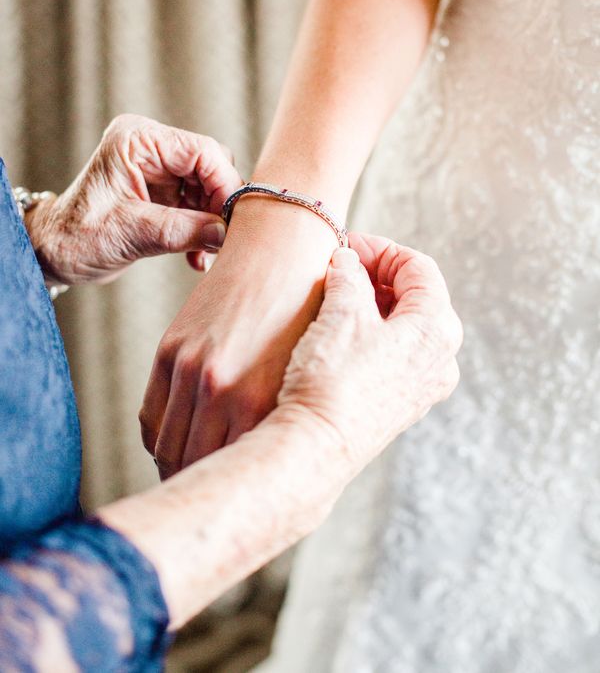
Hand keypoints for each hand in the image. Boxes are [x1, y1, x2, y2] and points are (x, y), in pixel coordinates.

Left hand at [27, 114, 241, 284]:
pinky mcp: (164, 191)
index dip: (224, 184)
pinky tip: (196, 256)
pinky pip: (199, 205)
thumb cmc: (76, 236)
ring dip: (212, 222)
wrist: (53, 252)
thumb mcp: (130, 233)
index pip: (202, 151)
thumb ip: (182, 230)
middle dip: (219, 205)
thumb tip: (225, 234)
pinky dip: (202, 230)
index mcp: (138, 140)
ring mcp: (158, 169)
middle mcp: (151, 147)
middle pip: (211, 167)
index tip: (233, 219)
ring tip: (205, 253)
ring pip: (209, 188)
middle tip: (223, 239)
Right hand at [141, 198, 338, 477]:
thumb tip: (264, 479)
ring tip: (192, 479)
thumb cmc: (310, 315)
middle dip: (202, 492)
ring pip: (167, 449)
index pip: (232, 476)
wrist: (283, 250)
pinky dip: (161, 439)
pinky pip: (151, 417)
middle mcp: (222, 391)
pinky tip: (176, 443)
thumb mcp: (307, 377)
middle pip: (194, 470)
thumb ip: (281, 427)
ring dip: (176, 470)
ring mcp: (190, 370)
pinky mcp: (170, 350)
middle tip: (210, 502)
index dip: (230, 498)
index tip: (235, 508)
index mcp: (264, 404)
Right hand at [276, 234, 461, 474]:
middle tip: (342, 268)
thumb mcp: (341, 312)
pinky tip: (338, 334)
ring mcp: (423, 386)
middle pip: (417, 297)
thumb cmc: (333, 379)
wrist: (315, 447)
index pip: (419, 268)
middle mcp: (441, 360)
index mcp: (437, 329)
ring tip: (335, 297)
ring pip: (405, 328)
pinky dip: (372, 334)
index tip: (347, 246)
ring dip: (373, 305)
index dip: (381, 249)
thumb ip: (349, 277)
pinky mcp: (401, 406)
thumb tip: (348, 262)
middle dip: (378, 276)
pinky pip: (395, 355)